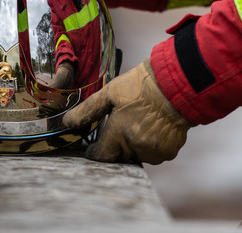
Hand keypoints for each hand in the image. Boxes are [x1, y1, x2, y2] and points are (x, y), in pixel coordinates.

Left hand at [62, 59, 192, 163]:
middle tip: (119, 126)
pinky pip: (153, 154)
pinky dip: (150, 145)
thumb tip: (66, 122)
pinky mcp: (168, 152)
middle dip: (115, 145)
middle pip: (118, 156)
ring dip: (133, 146)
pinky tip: (151, 128)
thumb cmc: (140, 86)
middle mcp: (136, 147)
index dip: (95, 151)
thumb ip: (87, 111)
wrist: (174, 85)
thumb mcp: (109, 93)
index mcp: (119, 134)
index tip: (94, 145)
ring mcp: (154, 151)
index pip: (101, 156)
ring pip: (136, 156)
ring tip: (138, 123)